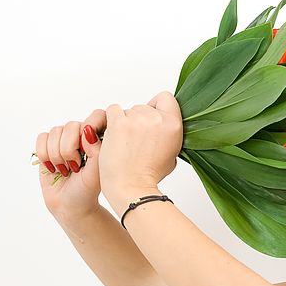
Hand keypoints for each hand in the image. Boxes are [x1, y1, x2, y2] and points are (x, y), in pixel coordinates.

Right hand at [33, 109, 106, 220]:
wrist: (69, 205)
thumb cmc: (86, 190)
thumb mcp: (97, 173)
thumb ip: (96, 151)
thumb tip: (87, 130)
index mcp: (99, 139)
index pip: (97, 116)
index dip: (90, 127)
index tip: (85, 148)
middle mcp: (81, 135)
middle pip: (71, 126)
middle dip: (69, 149)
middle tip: (75, 167)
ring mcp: (64, 139)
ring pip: (55, 132)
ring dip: (57, 155)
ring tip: (65, 169)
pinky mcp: (48, 145)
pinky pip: (41, 138)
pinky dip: (44, 154)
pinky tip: (53, 167)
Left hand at [99, 91, 183, 210]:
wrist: (132, 186)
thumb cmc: (149, 175)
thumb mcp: (172, 155)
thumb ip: (169, 135)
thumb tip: (162, 124)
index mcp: (174, 125)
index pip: (166, 98)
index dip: (157, 106)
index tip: (152, 119)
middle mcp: (158, 119)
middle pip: (144, 106)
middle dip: (139, 120)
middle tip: (136, 140)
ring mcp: (137, 119)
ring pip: (128, 110)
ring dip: (124, 123)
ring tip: (125, 144)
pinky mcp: (119, 122)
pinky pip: (113, 110)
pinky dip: (111, 121)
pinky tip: (114, 136)